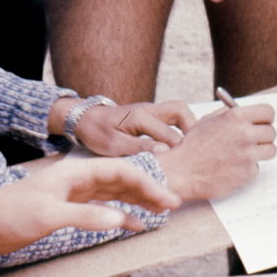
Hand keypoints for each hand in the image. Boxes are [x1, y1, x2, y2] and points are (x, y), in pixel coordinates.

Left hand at [0, 158, 179, 254]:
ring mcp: (75, 194)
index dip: (147, 183)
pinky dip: (121, 215)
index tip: (166, 198)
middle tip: (173, 204)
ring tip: (161, 211)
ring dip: (139, 201)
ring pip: (116, 193)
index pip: (120, 171)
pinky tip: (135, 225)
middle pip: (122, 180)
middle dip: (149, 191)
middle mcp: (79, 179)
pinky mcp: (70, 208)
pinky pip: (104, 209)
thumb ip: (84, 217)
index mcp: (76, 172)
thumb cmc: (11, 213)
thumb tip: (119, 220)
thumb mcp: (48, 215)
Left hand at [70, 100, 192, 155]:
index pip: (169, 134)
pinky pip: (171, 117)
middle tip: (192, 150)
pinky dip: (179, 128)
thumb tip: (165, 151)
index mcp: (140, 117)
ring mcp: (150, 109)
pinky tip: (178, 145)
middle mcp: (149, 109)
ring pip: (178, 111)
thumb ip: (138, 147)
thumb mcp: (112, 145)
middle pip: (180, 110)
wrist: (84, 118)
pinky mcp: (150, 114)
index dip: (178, 151)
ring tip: (188, 147)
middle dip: (191, 129)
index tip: (184, 167)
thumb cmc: (96, 132)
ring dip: (187, 126)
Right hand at [157, 104, 276, 199]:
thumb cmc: (193, 147)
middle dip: (264, 136)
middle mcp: (244, 134)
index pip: (268, 112)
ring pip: (270, 150)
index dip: (266, 118)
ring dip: (261, 152)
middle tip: (255, 140)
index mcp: (235, 117)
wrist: (182, 171)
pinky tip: (233, 168)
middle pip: (272, 132)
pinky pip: (257, 167)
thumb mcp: (208, 122)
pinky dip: (248, 168)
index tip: (263, 122)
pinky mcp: (247, 173)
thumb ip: (229, 115)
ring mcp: (247, 154)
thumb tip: (247, 112)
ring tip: (245, 155)